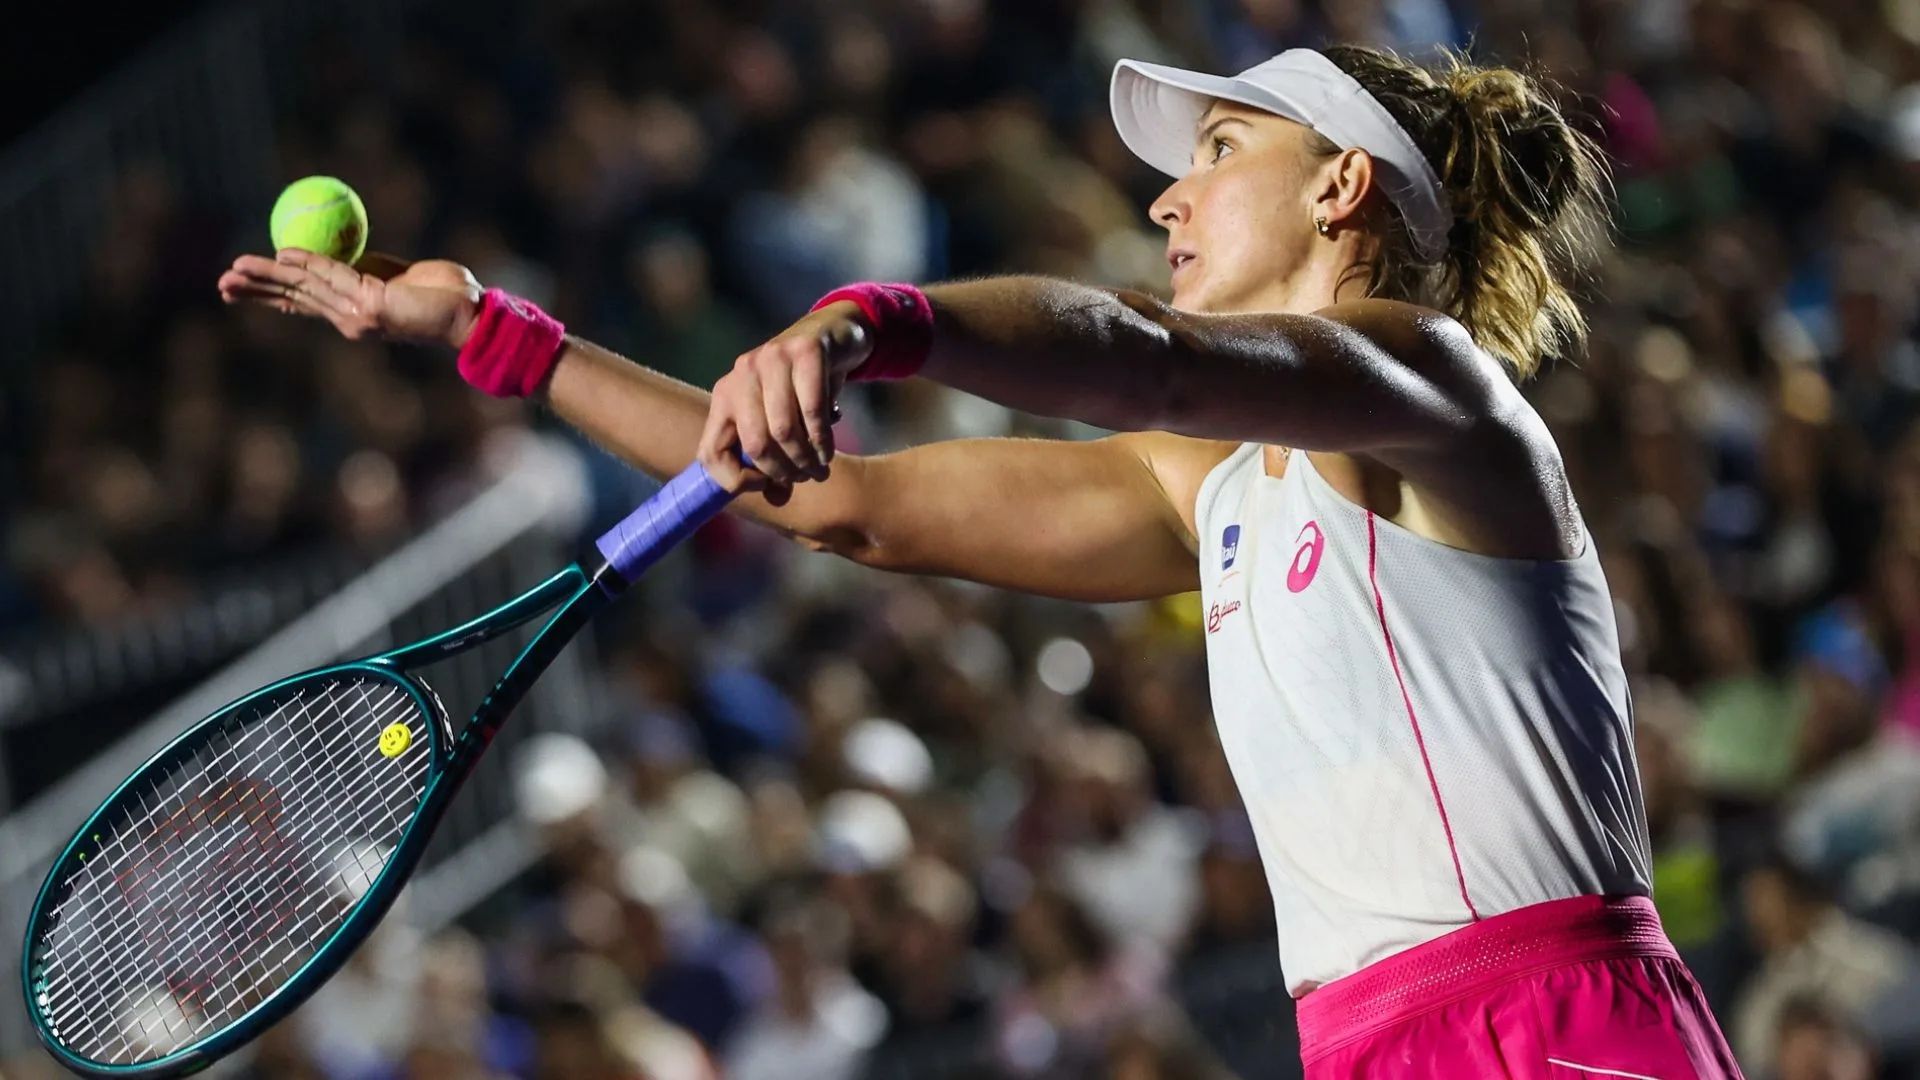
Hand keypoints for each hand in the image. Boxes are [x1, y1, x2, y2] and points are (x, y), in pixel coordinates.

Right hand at [217, 249, 484, 348]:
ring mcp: (359, 316)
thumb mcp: (393, 274)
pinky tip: (281, 253)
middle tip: (221, 284)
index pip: (302, 304)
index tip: (242, 284)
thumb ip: (363, 266)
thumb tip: (334, 250)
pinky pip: (333, 276)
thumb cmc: (442, 293)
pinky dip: (306, 262)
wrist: (471, 312)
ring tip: (234, 271)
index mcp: (352, 312)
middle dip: (256, 292)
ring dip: (267, 277)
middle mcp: (350, 319)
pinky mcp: (371, 306)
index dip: (271, 294)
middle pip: (293, 301)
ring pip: (304, 289)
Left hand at [699, 302, 871, 503]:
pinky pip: (812, 410)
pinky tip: (829, 449)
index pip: (710, 452)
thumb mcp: (782, 421)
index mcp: (725, 395)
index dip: (735, 481)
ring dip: (806, 459)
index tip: (767, 485)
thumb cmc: (804, 388)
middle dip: (782, 471)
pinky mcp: (805, 351)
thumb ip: (774, 460)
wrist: (835, 336)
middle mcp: (741, 373)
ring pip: (784, 429)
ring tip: (820, 467)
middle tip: (804, 478)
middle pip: (753, 443)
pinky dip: (823, 439)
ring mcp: (771, 358)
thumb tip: (776, 500)